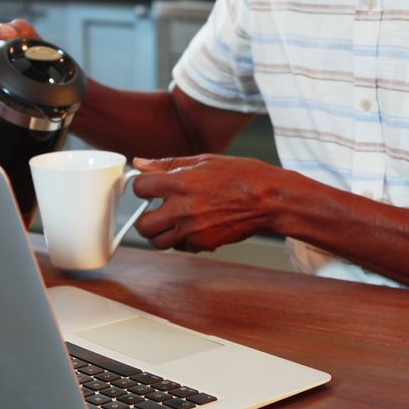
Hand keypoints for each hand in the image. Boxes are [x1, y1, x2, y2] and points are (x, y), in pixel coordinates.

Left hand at [131, 155, 286, 252]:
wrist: (269, 200)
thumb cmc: (242, 176)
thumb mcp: (204, 160)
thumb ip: (168, 164)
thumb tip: (140, 163)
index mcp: (180, 183)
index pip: (139, 188)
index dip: (142, 187)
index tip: (149, 188)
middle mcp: (183, 209)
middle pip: (143, 224)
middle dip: (145, 217)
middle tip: (156, 210)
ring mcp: (193, 230)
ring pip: (158, 242)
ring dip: (160, 233)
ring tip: (172, 221)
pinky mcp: (204, 243)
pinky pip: (180, 247)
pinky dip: (180, 240)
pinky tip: (192, 227)